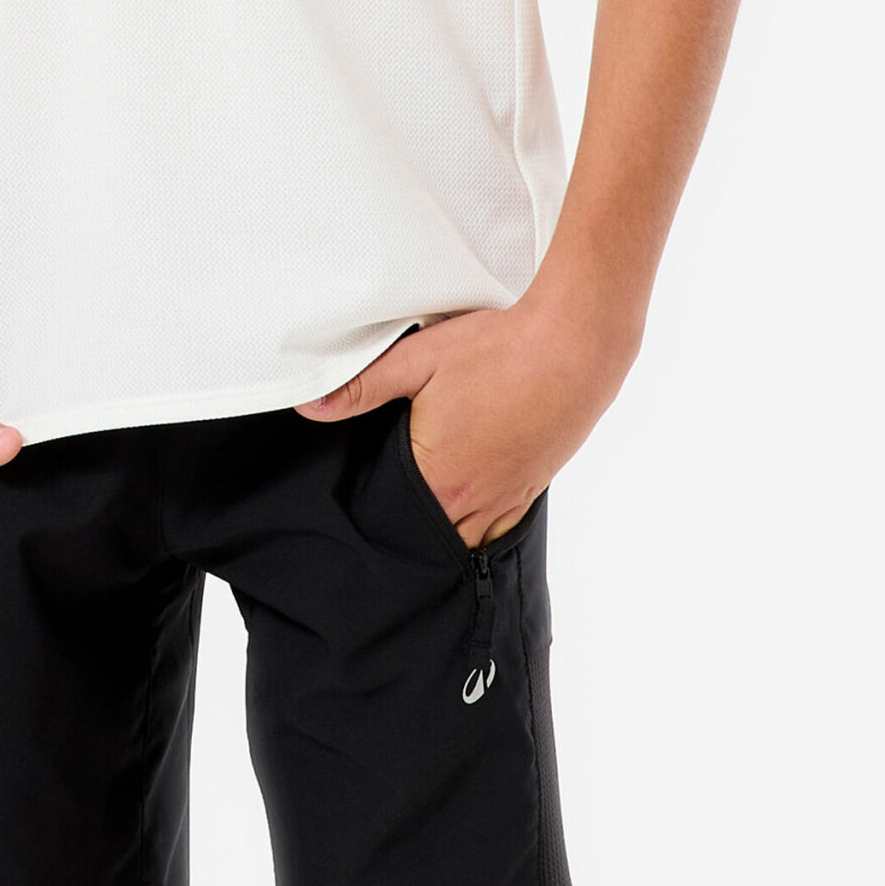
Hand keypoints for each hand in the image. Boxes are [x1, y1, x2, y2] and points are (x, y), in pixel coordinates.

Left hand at [296, 298, 637, 546]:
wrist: (572, 348)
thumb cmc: (497, 351)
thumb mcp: (418, 360)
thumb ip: (362, 387)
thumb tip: (311, 407)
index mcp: (442, 476)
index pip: (396, 521)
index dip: (375, 517)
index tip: (358, 515)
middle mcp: (478, 499)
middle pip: (433, 537)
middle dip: (408, 532)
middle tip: (384, 521)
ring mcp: (510, 498)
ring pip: (469, 537)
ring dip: (445, 531)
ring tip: (421, 516)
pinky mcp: (533, 486)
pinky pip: (501, 525)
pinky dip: (481, 523)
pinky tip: (466, 505)